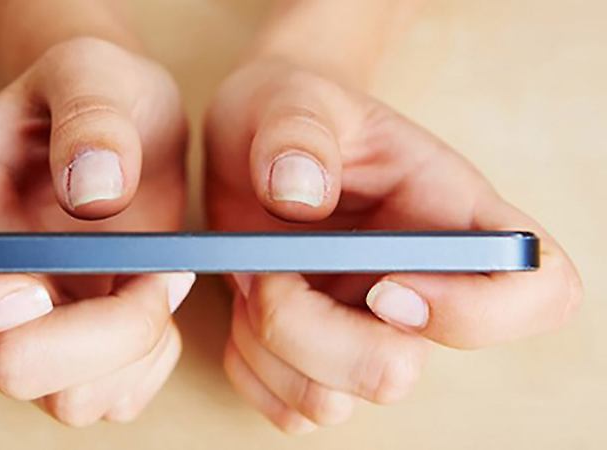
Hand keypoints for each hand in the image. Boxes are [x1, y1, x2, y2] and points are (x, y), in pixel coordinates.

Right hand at [0, 37, 194, 425]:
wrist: (132, 128)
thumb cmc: (94, 96)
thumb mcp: (91, 73)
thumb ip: (90, 114)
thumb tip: (92, 193)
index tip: (31, 284)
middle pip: (5, 367)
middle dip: (99, 332)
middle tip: (153, 269)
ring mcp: (25, 331)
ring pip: (67, 399)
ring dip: (137, 344)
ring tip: (162, 273)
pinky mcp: (78, 355)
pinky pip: (115, 398)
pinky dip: (154, 359)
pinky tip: (160, 297)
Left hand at [204, 58, 582, 431]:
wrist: (251, 142)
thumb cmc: (290, 112)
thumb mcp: (290, 97)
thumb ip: (298, 131)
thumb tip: (298, 195)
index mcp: (448, 219)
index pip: (539, 292)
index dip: (475, 313)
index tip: (385, 283)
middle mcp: (419, 288)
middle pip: (397, 371)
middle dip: (311, 331)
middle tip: (271, 270)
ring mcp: (366, 332)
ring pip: (333, 403)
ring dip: (269, 346)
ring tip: (253, 278)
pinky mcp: (314, 359)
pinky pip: (288, 408)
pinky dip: (250, 366)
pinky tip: (244, 307)